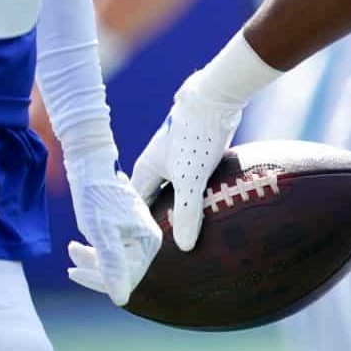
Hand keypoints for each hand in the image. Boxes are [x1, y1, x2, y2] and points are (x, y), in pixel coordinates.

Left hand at [65, 152, 161, 304]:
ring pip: (113, 260)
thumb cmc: (97, 198)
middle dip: (92, 267)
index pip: (126, 278)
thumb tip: (121, 299)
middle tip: (70, 255)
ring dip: (90, 258)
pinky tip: (77, 244)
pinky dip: (93, 249)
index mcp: (149, 242)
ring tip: (71, 247)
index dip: (99, 280)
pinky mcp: (125, 226)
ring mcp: (137, 232)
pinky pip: (111, 248)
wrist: (91, 164)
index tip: (72, 271)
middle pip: (120, 270)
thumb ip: (113, 267)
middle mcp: (148, 238)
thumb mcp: (102, 235)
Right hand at [128, 76, 245, 251]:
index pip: (136, 209)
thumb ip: (187, 212)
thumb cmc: (197, 136)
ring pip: (172, 188)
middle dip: (158, 220)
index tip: (144, 252)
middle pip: (153, 199)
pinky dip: (194, 192)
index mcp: (145, 171)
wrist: (214, 97)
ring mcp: (174, 156)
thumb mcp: (191, 178)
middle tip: (165, 246)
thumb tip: (183, 247)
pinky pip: (190, 178)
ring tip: (187, 228)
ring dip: (178, 206)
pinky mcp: (193, 150)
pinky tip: (208, 202)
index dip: (138, 230)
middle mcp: (156, 164)